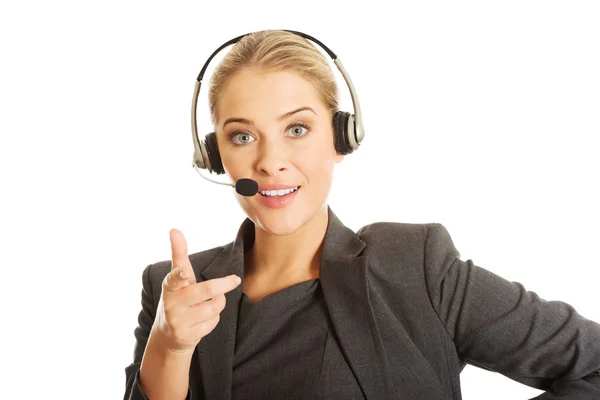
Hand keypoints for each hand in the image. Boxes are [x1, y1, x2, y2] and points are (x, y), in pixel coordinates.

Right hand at [151, 228, 240, 353]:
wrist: (168, 335)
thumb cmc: (178, 299)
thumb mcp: (177, 279)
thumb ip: (179, 255)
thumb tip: (174, 229)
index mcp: (169, 286)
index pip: (174, 278)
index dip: (180, 275)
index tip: (184, 272)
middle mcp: (171, 303)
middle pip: (206, 290)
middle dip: (224, 284)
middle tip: (235, 279)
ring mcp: (178, 321)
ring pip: (214, 306)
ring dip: (219, 302)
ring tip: (211, 302)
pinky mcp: (186, 335)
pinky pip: (213, 322)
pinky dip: (214, 319)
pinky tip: (204, 319)